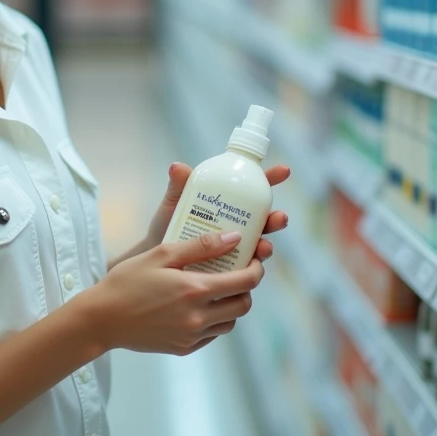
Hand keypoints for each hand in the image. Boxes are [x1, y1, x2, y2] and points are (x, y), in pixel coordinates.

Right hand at [85, 231, 264, 355]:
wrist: (103, 319)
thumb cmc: (128, 281)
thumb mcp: (161, 254)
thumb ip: (201, 246)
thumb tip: (233, 238)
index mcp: (195, 290)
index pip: (245, 282)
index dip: (256, 269)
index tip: (253, 259)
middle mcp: (198, 317)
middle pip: (243, 305)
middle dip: (246, 288)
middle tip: (235, 274)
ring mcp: (192, 336)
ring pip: (230, 323)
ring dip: (230, 306)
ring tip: (215, 290)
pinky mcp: (184, 349)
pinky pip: (212, 335)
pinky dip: (213, 321)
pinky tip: (198, 307)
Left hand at [145, 162, 290, 260]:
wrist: (153, 258)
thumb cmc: (166, 225)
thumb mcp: (173, 203)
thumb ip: (178, 186)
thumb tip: (177, 166)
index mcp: (227, 203)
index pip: (252, 187)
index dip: (270, 178)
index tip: (284, 171)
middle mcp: (236, 225)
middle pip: (263, 218)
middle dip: (276, 218)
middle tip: (280, 217)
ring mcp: (235, 247)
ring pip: (259, 244)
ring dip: (267, 245)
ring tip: (264, 246)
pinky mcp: (230, 268)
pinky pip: (246, 269)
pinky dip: (251, 268)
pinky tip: (251, 267)